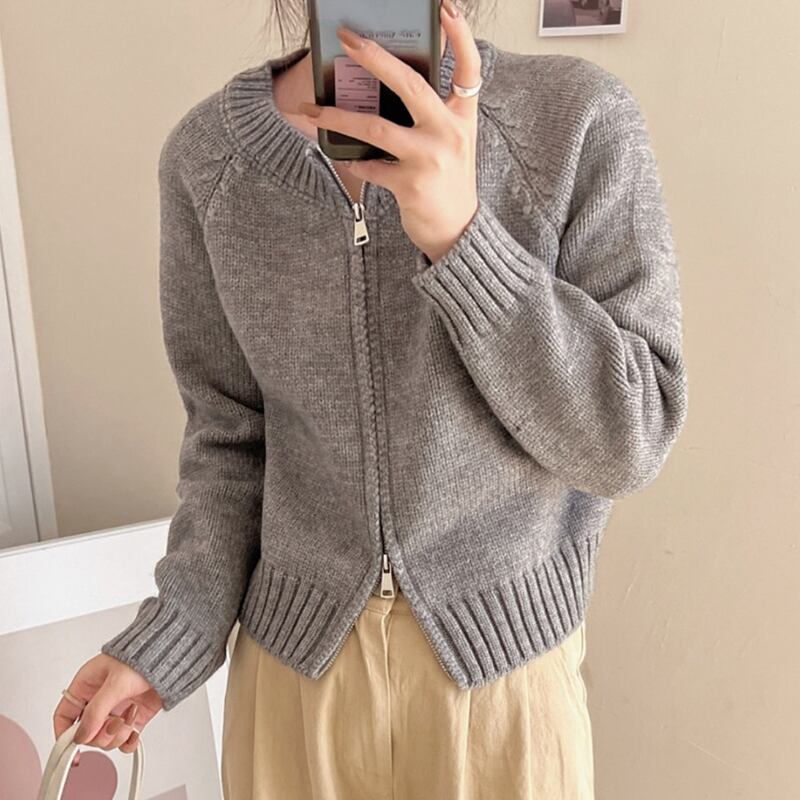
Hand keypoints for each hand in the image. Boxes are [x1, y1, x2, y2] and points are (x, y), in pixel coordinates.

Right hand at [53, 653, 163, 764]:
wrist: (171, 657)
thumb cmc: (144, 656)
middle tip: (114, 722)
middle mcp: (99, 700)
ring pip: (105, 739)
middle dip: (101, 733)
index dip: (64, 733)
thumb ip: (97, 710)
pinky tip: (134, 731)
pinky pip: (123, 741)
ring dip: (118, 734)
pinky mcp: (132, 719)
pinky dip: (129, 741)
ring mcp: (116, 711)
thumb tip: (82, 735)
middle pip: (86, 734)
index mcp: (86, 686)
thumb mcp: (116, 683)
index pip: (64, 715)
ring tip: (130, 715)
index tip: (70, 747)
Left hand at [298, 0, 480, 262]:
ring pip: (376, 127)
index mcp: (463, 119)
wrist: (457, 232)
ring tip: (313, 109)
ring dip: (339, 116)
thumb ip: (435, 116)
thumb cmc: (451, 184)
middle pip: (411, 85)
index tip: (446, 8)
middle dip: (375, 58)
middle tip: (348, 39)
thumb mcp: (455, 144)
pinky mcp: (410, 185)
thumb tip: (392, 90)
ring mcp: (429, 159)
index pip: (469, 70)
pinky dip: (353, 161)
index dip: (460, 37)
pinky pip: (370, 166)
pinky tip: (345, 158)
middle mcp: (449, 134)